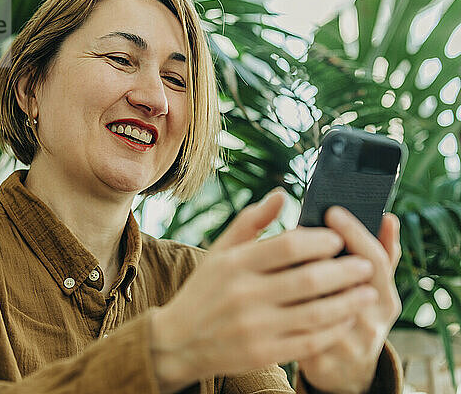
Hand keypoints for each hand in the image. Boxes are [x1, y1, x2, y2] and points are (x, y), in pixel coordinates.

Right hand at [150, 191, 378, 392]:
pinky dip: (334, 330)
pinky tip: (347, 319)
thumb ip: (250, 222)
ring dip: (349, 302)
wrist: (179, 341)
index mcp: (235, 264)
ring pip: (315, 313)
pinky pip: (309, 342)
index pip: (289, 246)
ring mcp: (254, 327)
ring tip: (369, 293)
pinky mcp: (262, 353)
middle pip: (309, 279)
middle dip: (346, 271)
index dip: (321, 241)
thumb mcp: (220, 252)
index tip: (339, 239)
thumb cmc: (204, 291)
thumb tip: (281, 195)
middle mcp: (244, 294)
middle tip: (366, 266)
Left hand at [297, 207, 401, 393]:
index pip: (375, 259)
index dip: (355, 233)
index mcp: (385, 298)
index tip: (332, 211)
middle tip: (298, 224)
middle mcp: (372, 322)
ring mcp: (348, 344)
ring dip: (300, 274)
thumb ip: (379, 252)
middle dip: (321, 250)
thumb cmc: (356, 314)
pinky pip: (298, 325)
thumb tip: (387, 217)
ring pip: (319, 302)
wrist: (344, 369)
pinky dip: (285, 302)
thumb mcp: (373, 287)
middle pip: (347, 279)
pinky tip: (271, 283)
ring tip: (281, 251)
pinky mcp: (321, 360)